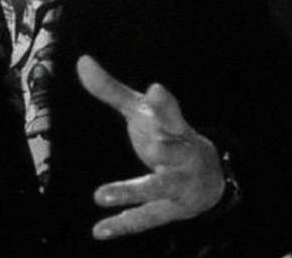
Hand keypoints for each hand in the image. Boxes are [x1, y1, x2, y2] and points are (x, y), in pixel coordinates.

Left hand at [75, 55, 224, 239]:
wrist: (210, 175)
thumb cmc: (167, 136)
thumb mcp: (142, 111)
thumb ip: (111, 89)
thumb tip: (81, 60)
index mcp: (174, 128)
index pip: (171, 114)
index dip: (165, 104)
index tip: (156, 91)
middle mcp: (180, 156)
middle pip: (173, 152)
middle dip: (164, 151)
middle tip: (153, 149)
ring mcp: (178, 184)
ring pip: (157, 189)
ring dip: (131, 192)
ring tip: (100, 195)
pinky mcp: (170, 209)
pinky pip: (145, 218)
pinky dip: (122, 225)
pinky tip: (98, 231)